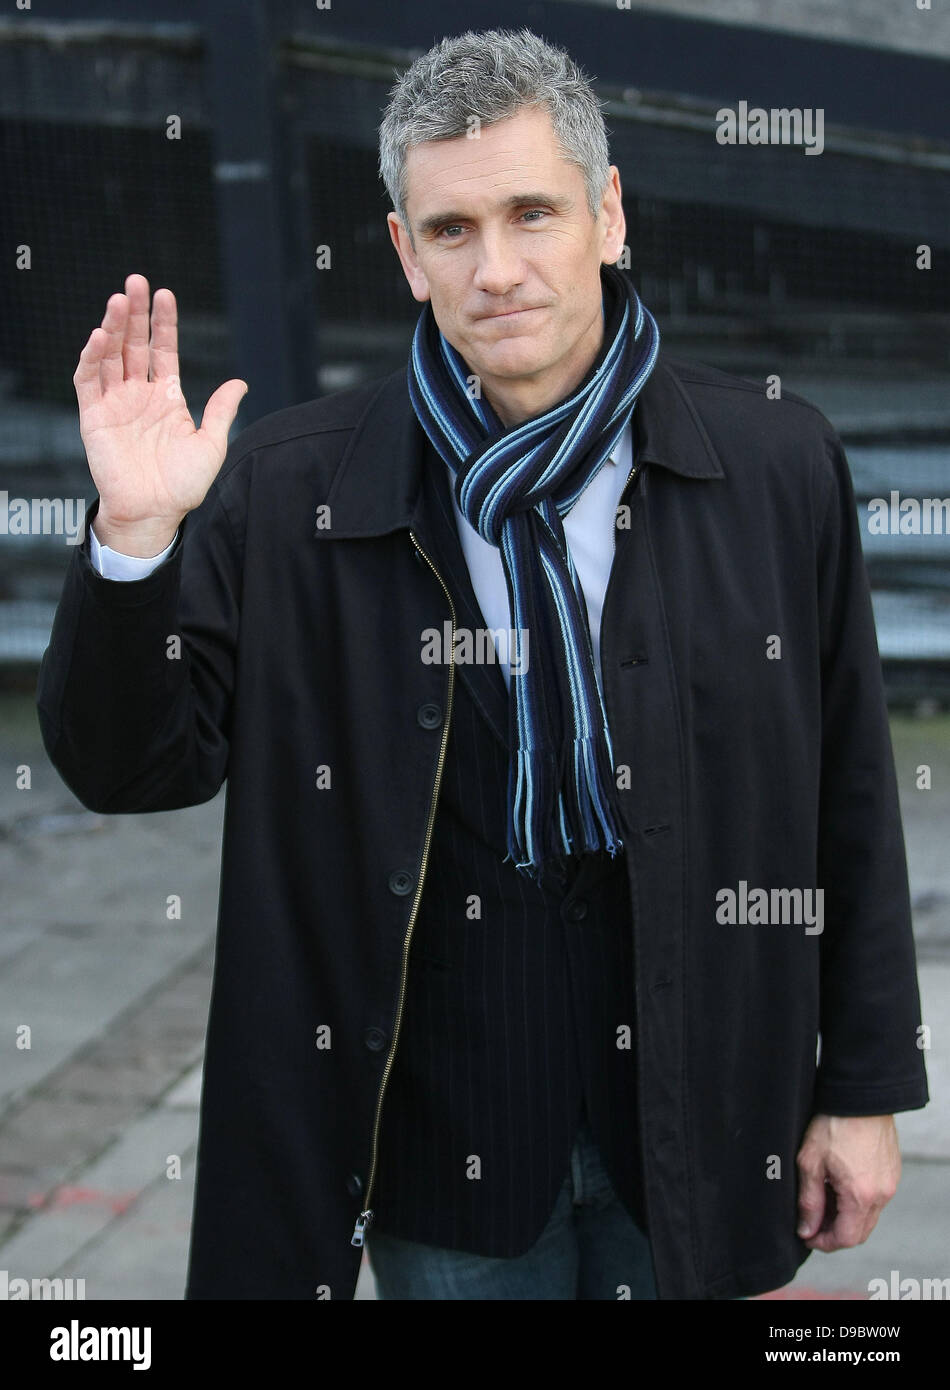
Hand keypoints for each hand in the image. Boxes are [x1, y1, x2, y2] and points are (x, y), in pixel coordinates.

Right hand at [73, 273, 247, 551]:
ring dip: (112, 327)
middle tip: (136, 281)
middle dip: (134, 313)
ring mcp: (115, 404)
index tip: (165, 295)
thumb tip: (240, 382)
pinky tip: (98, 337)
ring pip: (110, 356)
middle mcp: (139, 395)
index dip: (163, 323)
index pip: (163, 350)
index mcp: (166, 398)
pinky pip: (88, 382)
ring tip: (118, 300)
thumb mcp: (211, 444)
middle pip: (134, 344)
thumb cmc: (183, 486)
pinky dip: (91, 358)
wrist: (155, 514)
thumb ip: (221, 410)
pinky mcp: (94, 418)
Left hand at [796, 1113, 900, 1251]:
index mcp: (861, 1196)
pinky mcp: (892, 1172)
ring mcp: (890, 1183)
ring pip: (868, 1216)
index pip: (846, 1238)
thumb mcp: (810, 1162)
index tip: (807, 1234)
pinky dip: (858, 1202)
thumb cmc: (833, 1125)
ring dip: (846, 1217)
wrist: (859, 1097)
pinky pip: (876, 1199)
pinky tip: (838, 1186)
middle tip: (812, 1222)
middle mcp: (881, 1194)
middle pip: (860, 1232)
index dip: (824, 1242)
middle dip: (835, 1233)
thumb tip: (807, 1229)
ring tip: (823, 1200)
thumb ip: (809, 1201)